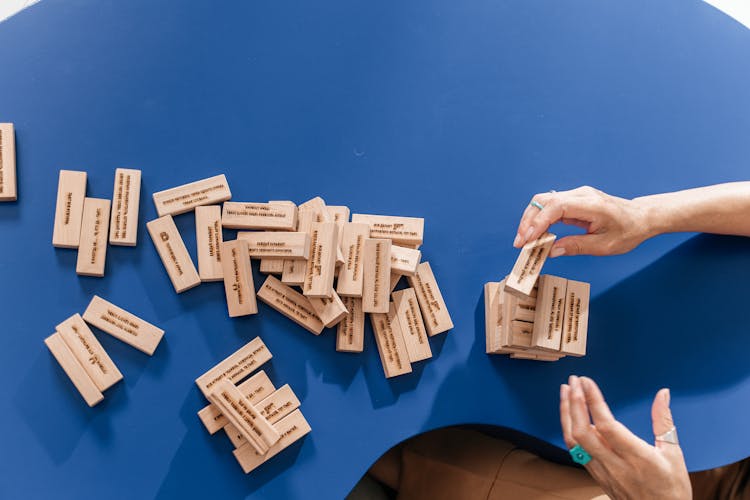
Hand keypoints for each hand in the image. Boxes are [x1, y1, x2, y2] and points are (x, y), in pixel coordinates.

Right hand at [514, 186, 649, 256]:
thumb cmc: (628, 231)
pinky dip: (539, 219)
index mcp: (591, 205)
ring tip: (524, 240)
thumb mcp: (605, 246)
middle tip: (520, 243)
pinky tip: (536, 234)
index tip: (527, 240)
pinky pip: (550, 205)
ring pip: (543, 201)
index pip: (555, 207)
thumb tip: (551, 251)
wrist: (641, 217)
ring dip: (530, 219)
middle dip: (527, 221)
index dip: (538, 223)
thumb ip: (576, 246)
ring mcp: (577, 194)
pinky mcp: (573, 199)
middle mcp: (581, 194)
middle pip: (543, 200)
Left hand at [560, 376, 690, 499]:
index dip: (593, 401)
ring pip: (574, 441)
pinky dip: (570, 429)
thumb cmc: (671, 489)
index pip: (607, 426)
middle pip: (583, 432)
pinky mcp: (596, 476)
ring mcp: (603, 472)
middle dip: (574, 403)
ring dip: (567, 414)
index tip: (586, 382)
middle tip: (573, 381)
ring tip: (566, 392)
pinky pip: (576, 451)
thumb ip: (664, 421)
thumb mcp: (674, 454)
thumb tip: (662, 394)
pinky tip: (570, 416)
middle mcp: (616, 465)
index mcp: (637, 457)